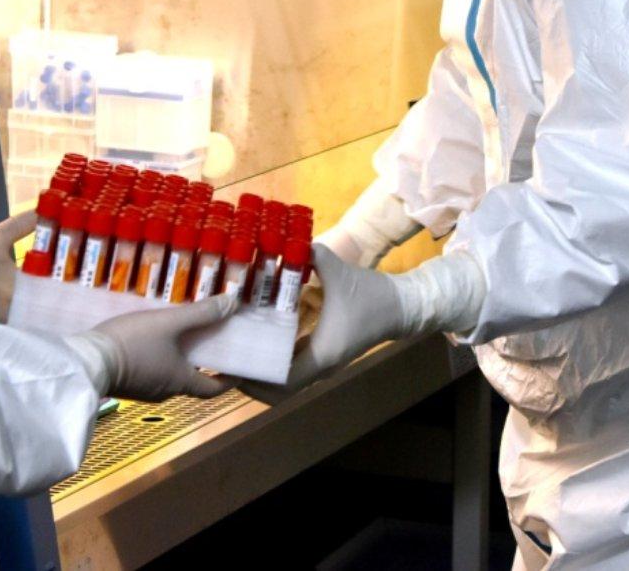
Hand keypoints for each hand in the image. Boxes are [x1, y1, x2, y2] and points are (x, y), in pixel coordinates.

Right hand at [76, 293, 240, 401]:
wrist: (86, 362)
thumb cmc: (132, 343)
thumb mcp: (168, 322)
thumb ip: (200, 313)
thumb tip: (233, 303)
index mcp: (181, 381)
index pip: (213, 389)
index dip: (229, 381)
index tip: (239, 373)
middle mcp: (165, 391)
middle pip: (190, 381)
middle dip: (200, 365)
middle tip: (205, 345)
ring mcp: (143, 391)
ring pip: (167, 377)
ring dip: (175, 361)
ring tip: (174, 338)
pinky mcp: (125, 385)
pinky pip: (148, 373)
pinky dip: (155, 361)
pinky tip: (146, 343)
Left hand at [242, 244, 407, 402]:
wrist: (403, 306)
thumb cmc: (372, 295)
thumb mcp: (340, 272)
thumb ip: (313, 255)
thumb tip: (288, 241)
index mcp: (322, 354)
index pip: (282, 381)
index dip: (255, 380)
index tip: (231, 369)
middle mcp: (320, 366)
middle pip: (279, 388)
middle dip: (252, 381)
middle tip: (226, 363)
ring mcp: (323, 362)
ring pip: (287, 381)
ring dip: (263, 373)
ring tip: (236, 355)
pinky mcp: (325, 354)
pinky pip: (295, 368)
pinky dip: (276, 363)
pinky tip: (259, 344)